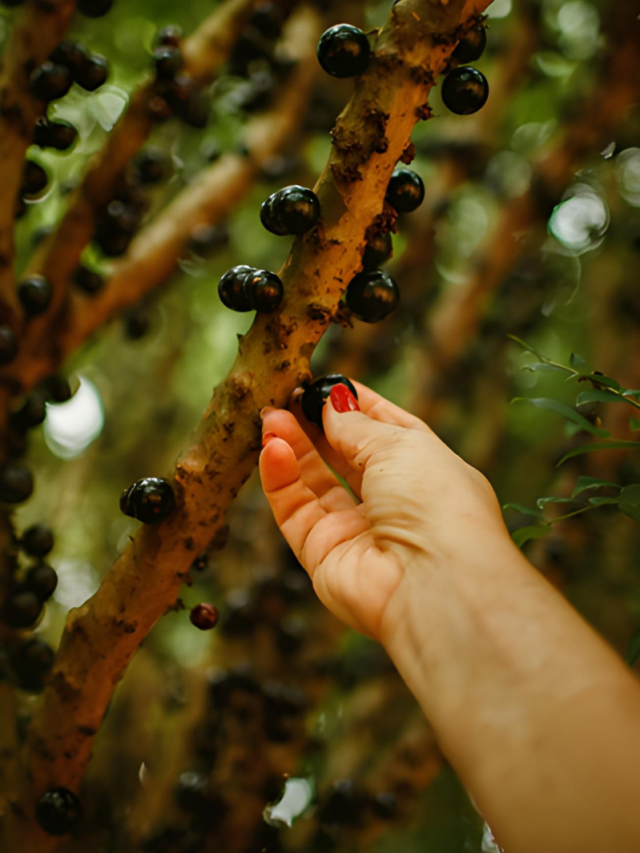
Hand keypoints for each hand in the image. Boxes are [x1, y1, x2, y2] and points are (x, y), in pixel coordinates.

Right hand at [259, 381, 508, 641]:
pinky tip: (272, 448)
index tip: (324, 382)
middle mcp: (393, 502)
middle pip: (344, 456)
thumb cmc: (437, 505)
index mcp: (425, 470)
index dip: (354, 405)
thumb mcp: (401, 445)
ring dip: (291, 447)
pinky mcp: (324, 557)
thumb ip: (358, 424)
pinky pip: (295, 512)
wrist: (436, 585)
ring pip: (314, 483)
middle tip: (285, 395)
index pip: (385, 430)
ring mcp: (357, 532)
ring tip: (270, 415)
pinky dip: (281, 479)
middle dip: (315, 424)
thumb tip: (333, 401)